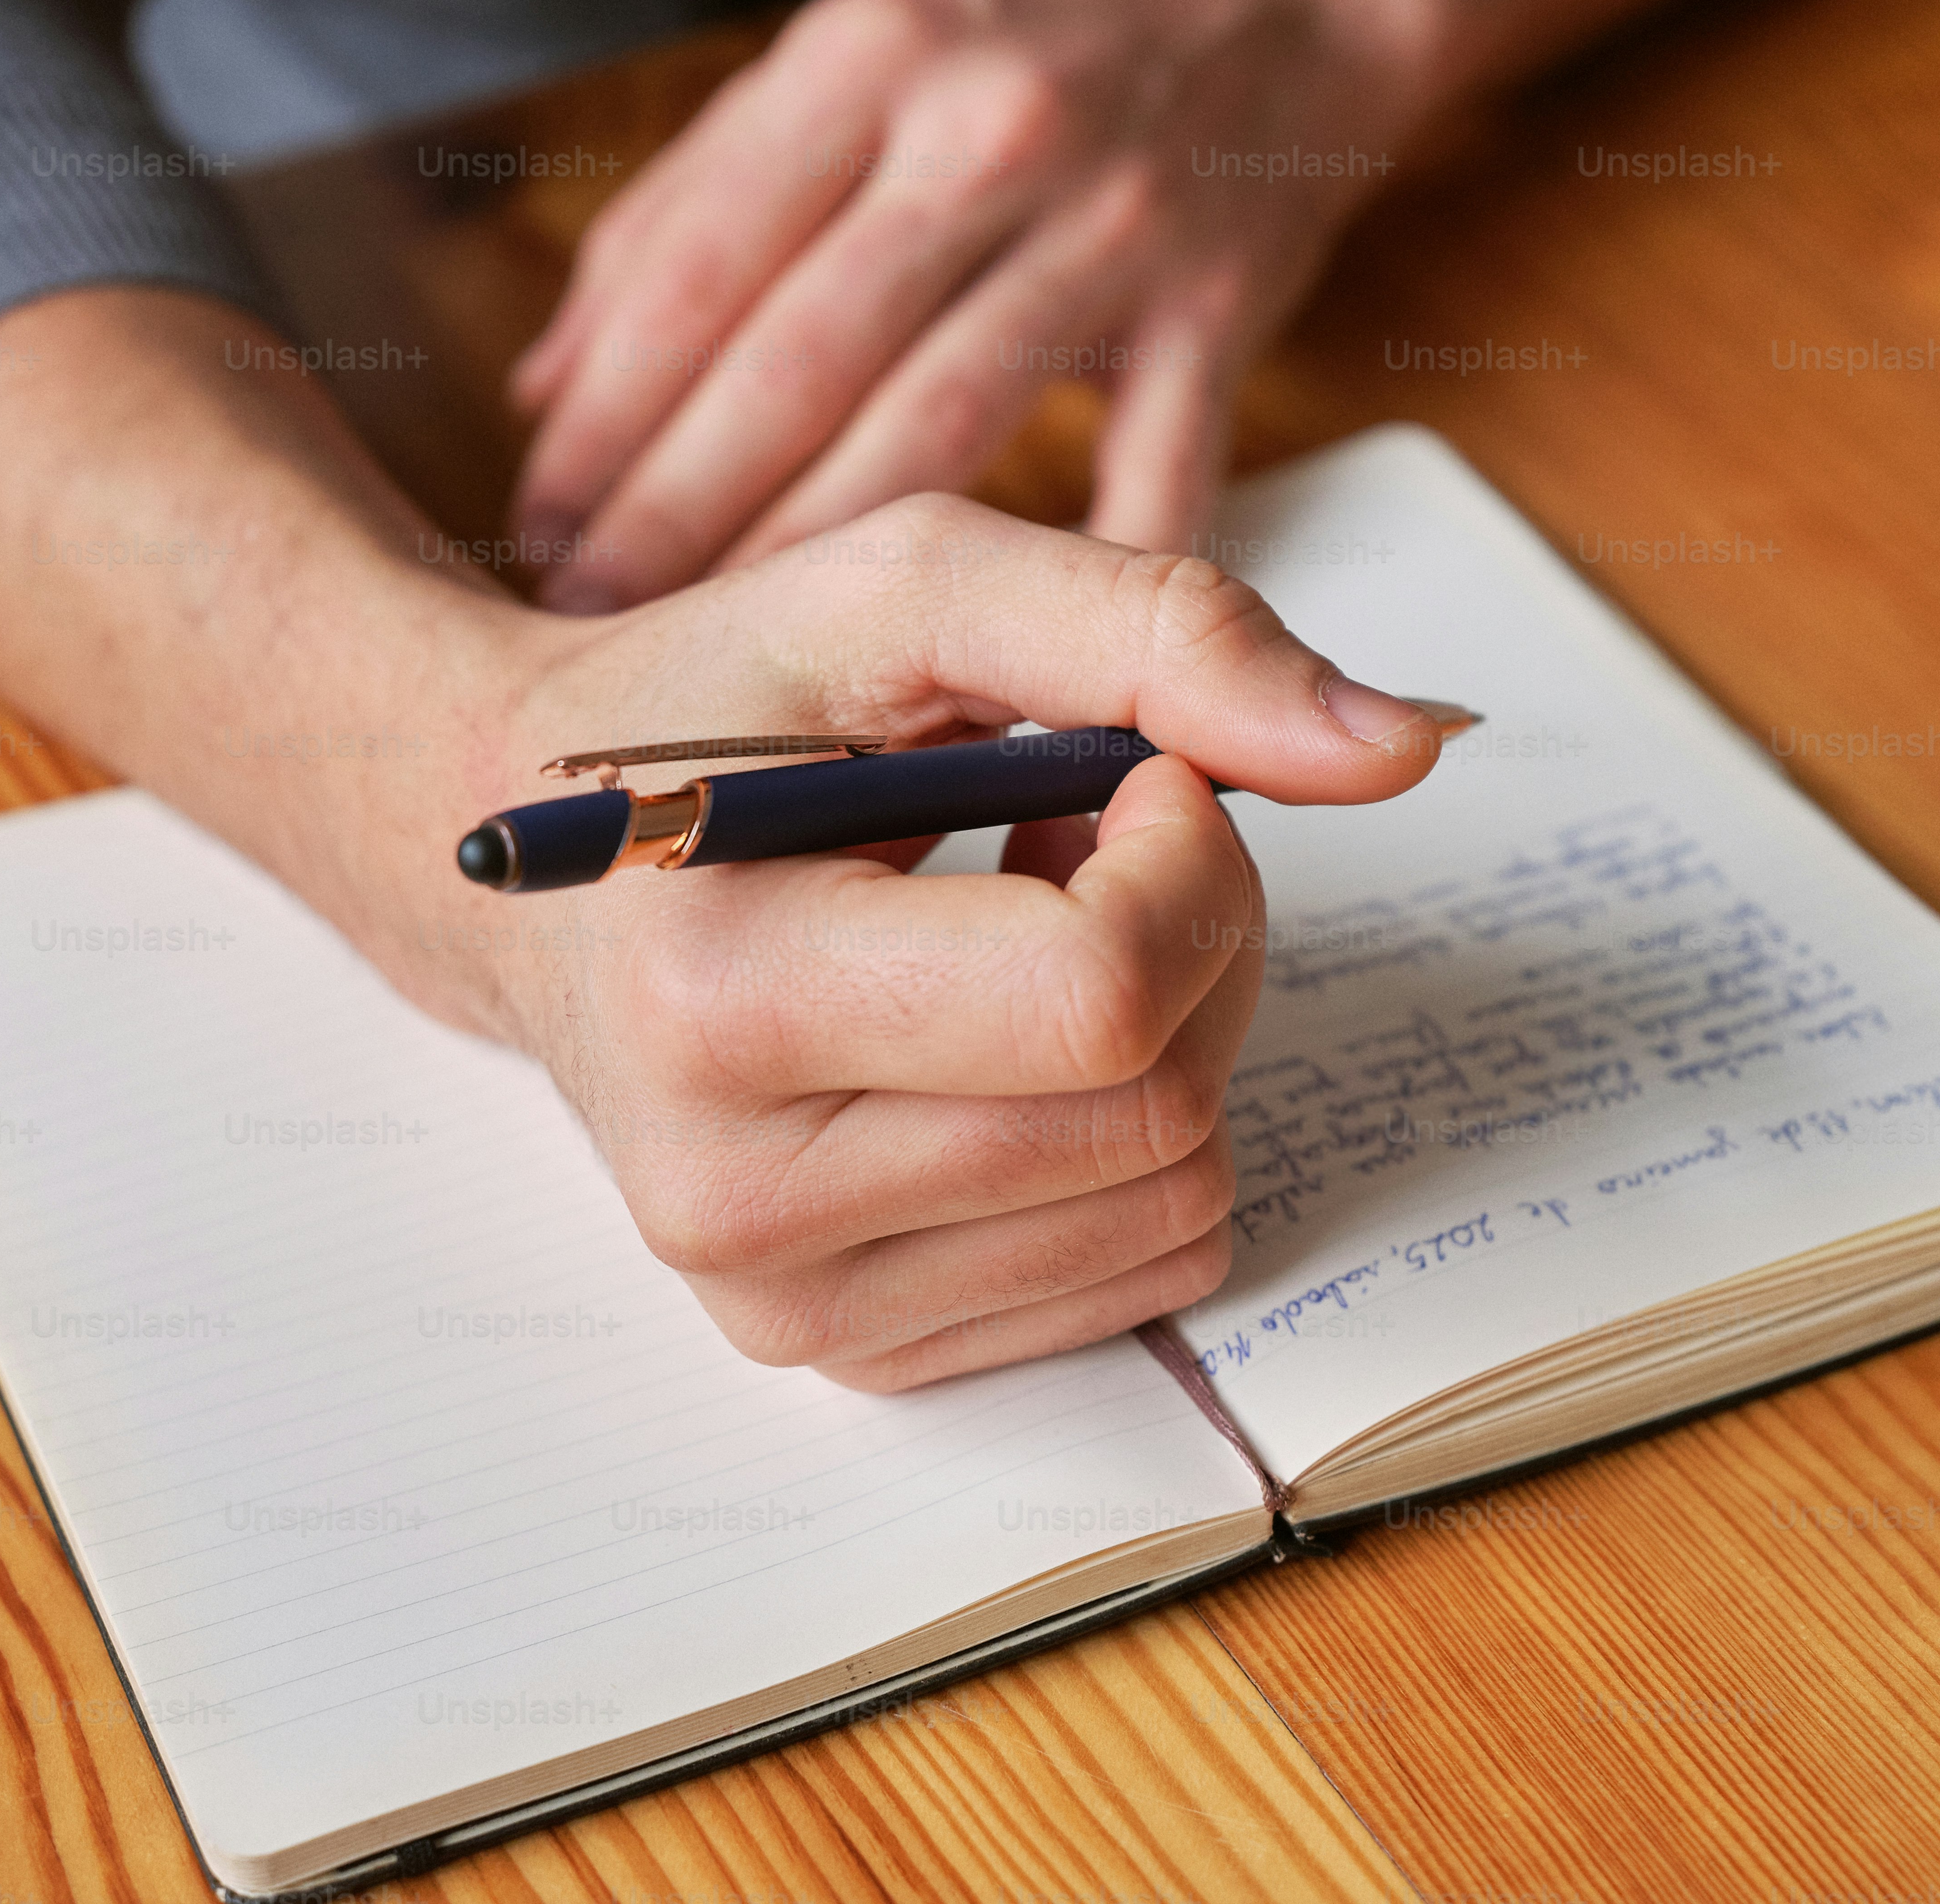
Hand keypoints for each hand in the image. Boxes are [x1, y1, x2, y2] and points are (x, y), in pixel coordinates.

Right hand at [385, 493, 1447, 1388]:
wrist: (532, 868)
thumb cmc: (716, 709)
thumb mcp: (912, 589)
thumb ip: (1163, 629)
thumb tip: (1407, 744)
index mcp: (722, 1002)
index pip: (1103, 994)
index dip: (1186, 855)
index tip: (1125, 768)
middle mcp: (737, 1200)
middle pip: (1162, 1101)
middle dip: (1193, 934)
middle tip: (1076, 831)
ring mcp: (795, 1303)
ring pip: (1180, 1195)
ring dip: (1168, 1030)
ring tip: (1024, 926)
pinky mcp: (858, 1350)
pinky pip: (1146, 1265)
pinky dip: (1131, 1129)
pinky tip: (1010, 1034)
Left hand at [503, 0, 1428, 607]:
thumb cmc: (1039, 42)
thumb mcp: (855, 61)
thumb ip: (692, 205)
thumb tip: (545, 386)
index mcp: (872, 57)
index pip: (698, 267)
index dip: (603, 416)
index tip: (535, 525)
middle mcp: (988, 132)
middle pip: (799, 363)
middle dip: (674, 513)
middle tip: (590, 619)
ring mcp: (1114, 228)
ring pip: (938, 432)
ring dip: (813, 561)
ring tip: (718, 659)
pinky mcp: (1218, 317)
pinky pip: (1143, 482)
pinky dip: (1066, 594)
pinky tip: (990, 696)